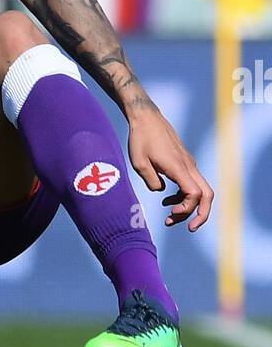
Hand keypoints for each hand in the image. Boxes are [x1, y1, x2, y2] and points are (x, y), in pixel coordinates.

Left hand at [127, 105, 213, 229]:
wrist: (146, 117)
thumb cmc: (140, 139)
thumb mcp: (139, 164)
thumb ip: (152, 182)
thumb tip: (162, 192)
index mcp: (178, 167)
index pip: (195, 193)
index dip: (187, 208)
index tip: (170, 213)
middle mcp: (188, 165)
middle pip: (207, 194)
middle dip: (201, 214)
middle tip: (189, 228)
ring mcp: (189, 163)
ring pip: (201, 190)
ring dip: (190, 207)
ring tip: (170, 217)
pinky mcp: (184, 162)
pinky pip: (192, 183)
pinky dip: (185, 196)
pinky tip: (167, 200)